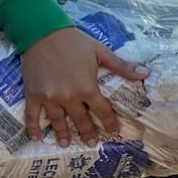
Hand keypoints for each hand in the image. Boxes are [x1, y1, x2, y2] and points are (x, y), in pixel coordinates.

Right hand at [19, 26, 147, 146]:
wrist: (42, 32)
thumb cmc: (74, 42)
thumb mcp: (101, 52)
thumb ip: (122, 66)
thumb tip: (145, 74)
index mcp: (87, 88)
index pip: (102, 111)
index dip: (109, 122)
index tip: (113, 132)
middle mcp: (69, 97)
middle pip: (80, 120)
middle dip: (87, 132)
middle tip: (92, 143)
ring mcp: (49, 98)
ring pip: (58, 121)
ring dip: (63, 134)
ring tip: (66, 144)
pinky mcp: (32, 94)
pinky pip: (32, 115)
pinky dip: (33, 127)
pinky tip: (36, 138)